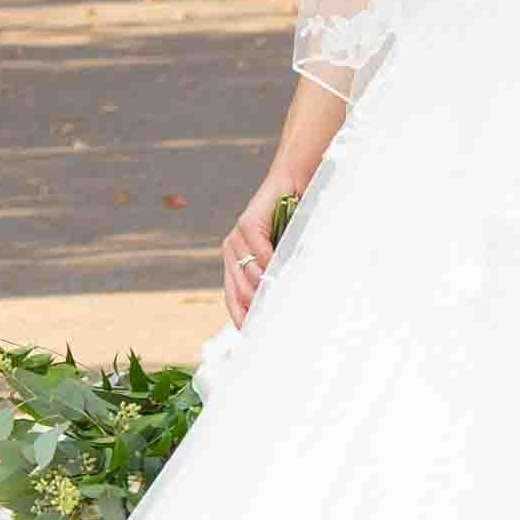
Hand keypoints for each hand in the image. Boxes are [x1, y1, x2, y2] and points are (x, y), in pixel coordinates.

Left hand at [218, 181, 300, 320]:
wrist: (289, 184)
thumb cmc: (289, 222)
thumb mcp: (280, 255)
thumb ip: (274, 276)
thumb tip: (279, 306)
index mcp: (235, 261)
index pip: (232, 297)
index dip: (240, 317)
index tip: (251, 336)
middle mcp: (230, 250)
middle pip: (239, 290)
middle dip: (256, 307)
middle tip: (273, 322)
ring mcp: (236, 237)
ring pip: (248, 273)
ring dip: (264, 287)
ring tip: (280, 300)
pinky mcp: (247, 223)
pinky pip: (258, 251)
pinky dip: (269, 262)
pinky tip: (278, 271)